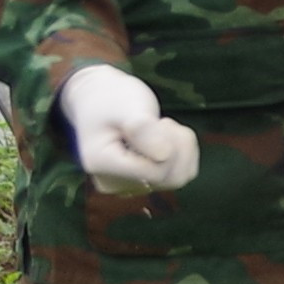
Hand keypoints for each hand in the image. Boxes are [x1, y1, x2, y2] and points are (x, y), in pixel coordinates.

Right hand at [57, 63, 199, 195]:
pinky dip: (184, 153)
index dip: (169, 146)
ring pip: (179, 177)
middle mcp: (114, 183)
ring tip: (162, 126)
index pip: (156, 172)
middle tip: (163, 122)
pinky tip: (166, 136)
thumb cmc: (111, 97)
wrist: (99, 97)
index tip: (159, 121)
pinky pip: (181, 175)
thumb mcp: (127, 105)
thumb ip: (143, 128)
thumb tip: (164, 155)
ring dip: (183, 148)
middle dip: (178, 146)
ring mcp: (129, 186)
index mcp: (101, 164)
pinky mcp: (144, 182)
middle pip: (171, 178)